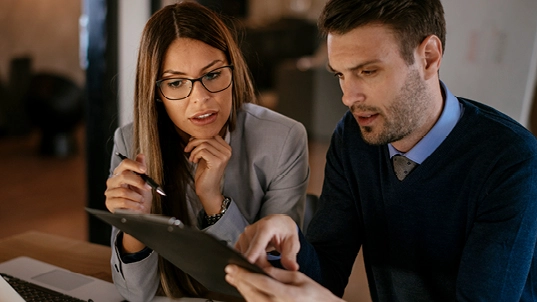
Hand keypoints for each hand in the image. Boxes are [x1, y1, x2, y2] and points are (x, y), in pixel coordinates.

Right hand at [105, 153, 152, 213]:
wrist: (139, 214)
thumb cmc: (140, 198)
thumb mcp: (144, 183)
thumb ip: (141, 170)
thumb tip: (141, 155)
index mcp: (121, 174)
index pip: (124, 164)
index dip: (134, 165)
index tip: (144, 169)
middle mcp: (113, 181)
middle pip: (124, 176)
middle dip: (138, 182)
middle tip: (147, 188)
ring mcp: (110, 192)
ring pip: (124, 191)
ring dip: (136, 197)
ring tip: (141, 200)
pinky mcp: (109, 203)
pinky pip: (122, 201)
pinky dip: (133, 204)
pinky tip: (137, 206)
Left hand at [184, 136, 231, 213]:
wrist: (208, 189)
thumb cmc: (206, 173)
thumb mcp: (206, 155)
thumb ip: (205, 144)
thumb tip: (195, 134)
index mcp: (227, 149)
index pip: (212, 135)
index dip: (200, 137)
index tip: (192, 145)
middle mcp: (227, 152)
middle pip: (207, 137)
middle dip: (194, 142)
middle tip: (188, 150)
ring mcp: (223, 157)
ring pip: (203, 143)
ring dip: (193, 150)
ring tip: (192, 158)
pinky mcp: (217, 162)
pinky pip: (202, 151)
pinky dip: (195, 155)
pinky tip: (194, 161)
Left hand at [225, 265, 343, 301]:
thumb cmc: (314, 293)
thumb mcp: (298, 277)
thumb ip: (277, 273)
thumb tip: (260, 266)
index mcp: (289, 295)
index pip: (262, 283)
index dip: (245, 275)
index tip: (234, 267)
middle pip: (253, 294)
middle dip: (239, 282)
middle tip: (229, 272)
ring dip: (241, 290)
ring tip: (234, 279)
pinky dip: (249, 297)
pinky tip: (244, 290)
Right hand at [235, 215, 299, 269]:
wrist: (278, 223)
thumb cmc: (285, 231)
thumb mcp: (292, 242)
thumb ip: (290, 255)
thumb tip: (293, 268)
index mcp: (265, 227)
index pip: (257, 243)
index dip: (253, 254)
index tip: (249, 264)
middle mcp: (251, 230)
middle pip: (252, 253)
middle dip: (261, 265)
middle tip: (272, 273)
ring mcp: (243, 236)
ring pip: (246, 256)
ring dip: (255, 264)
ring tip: (267, 265)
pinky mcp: (239, 242)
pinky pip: (241, 256)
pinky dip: (249, 261)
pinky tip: (258, 262)